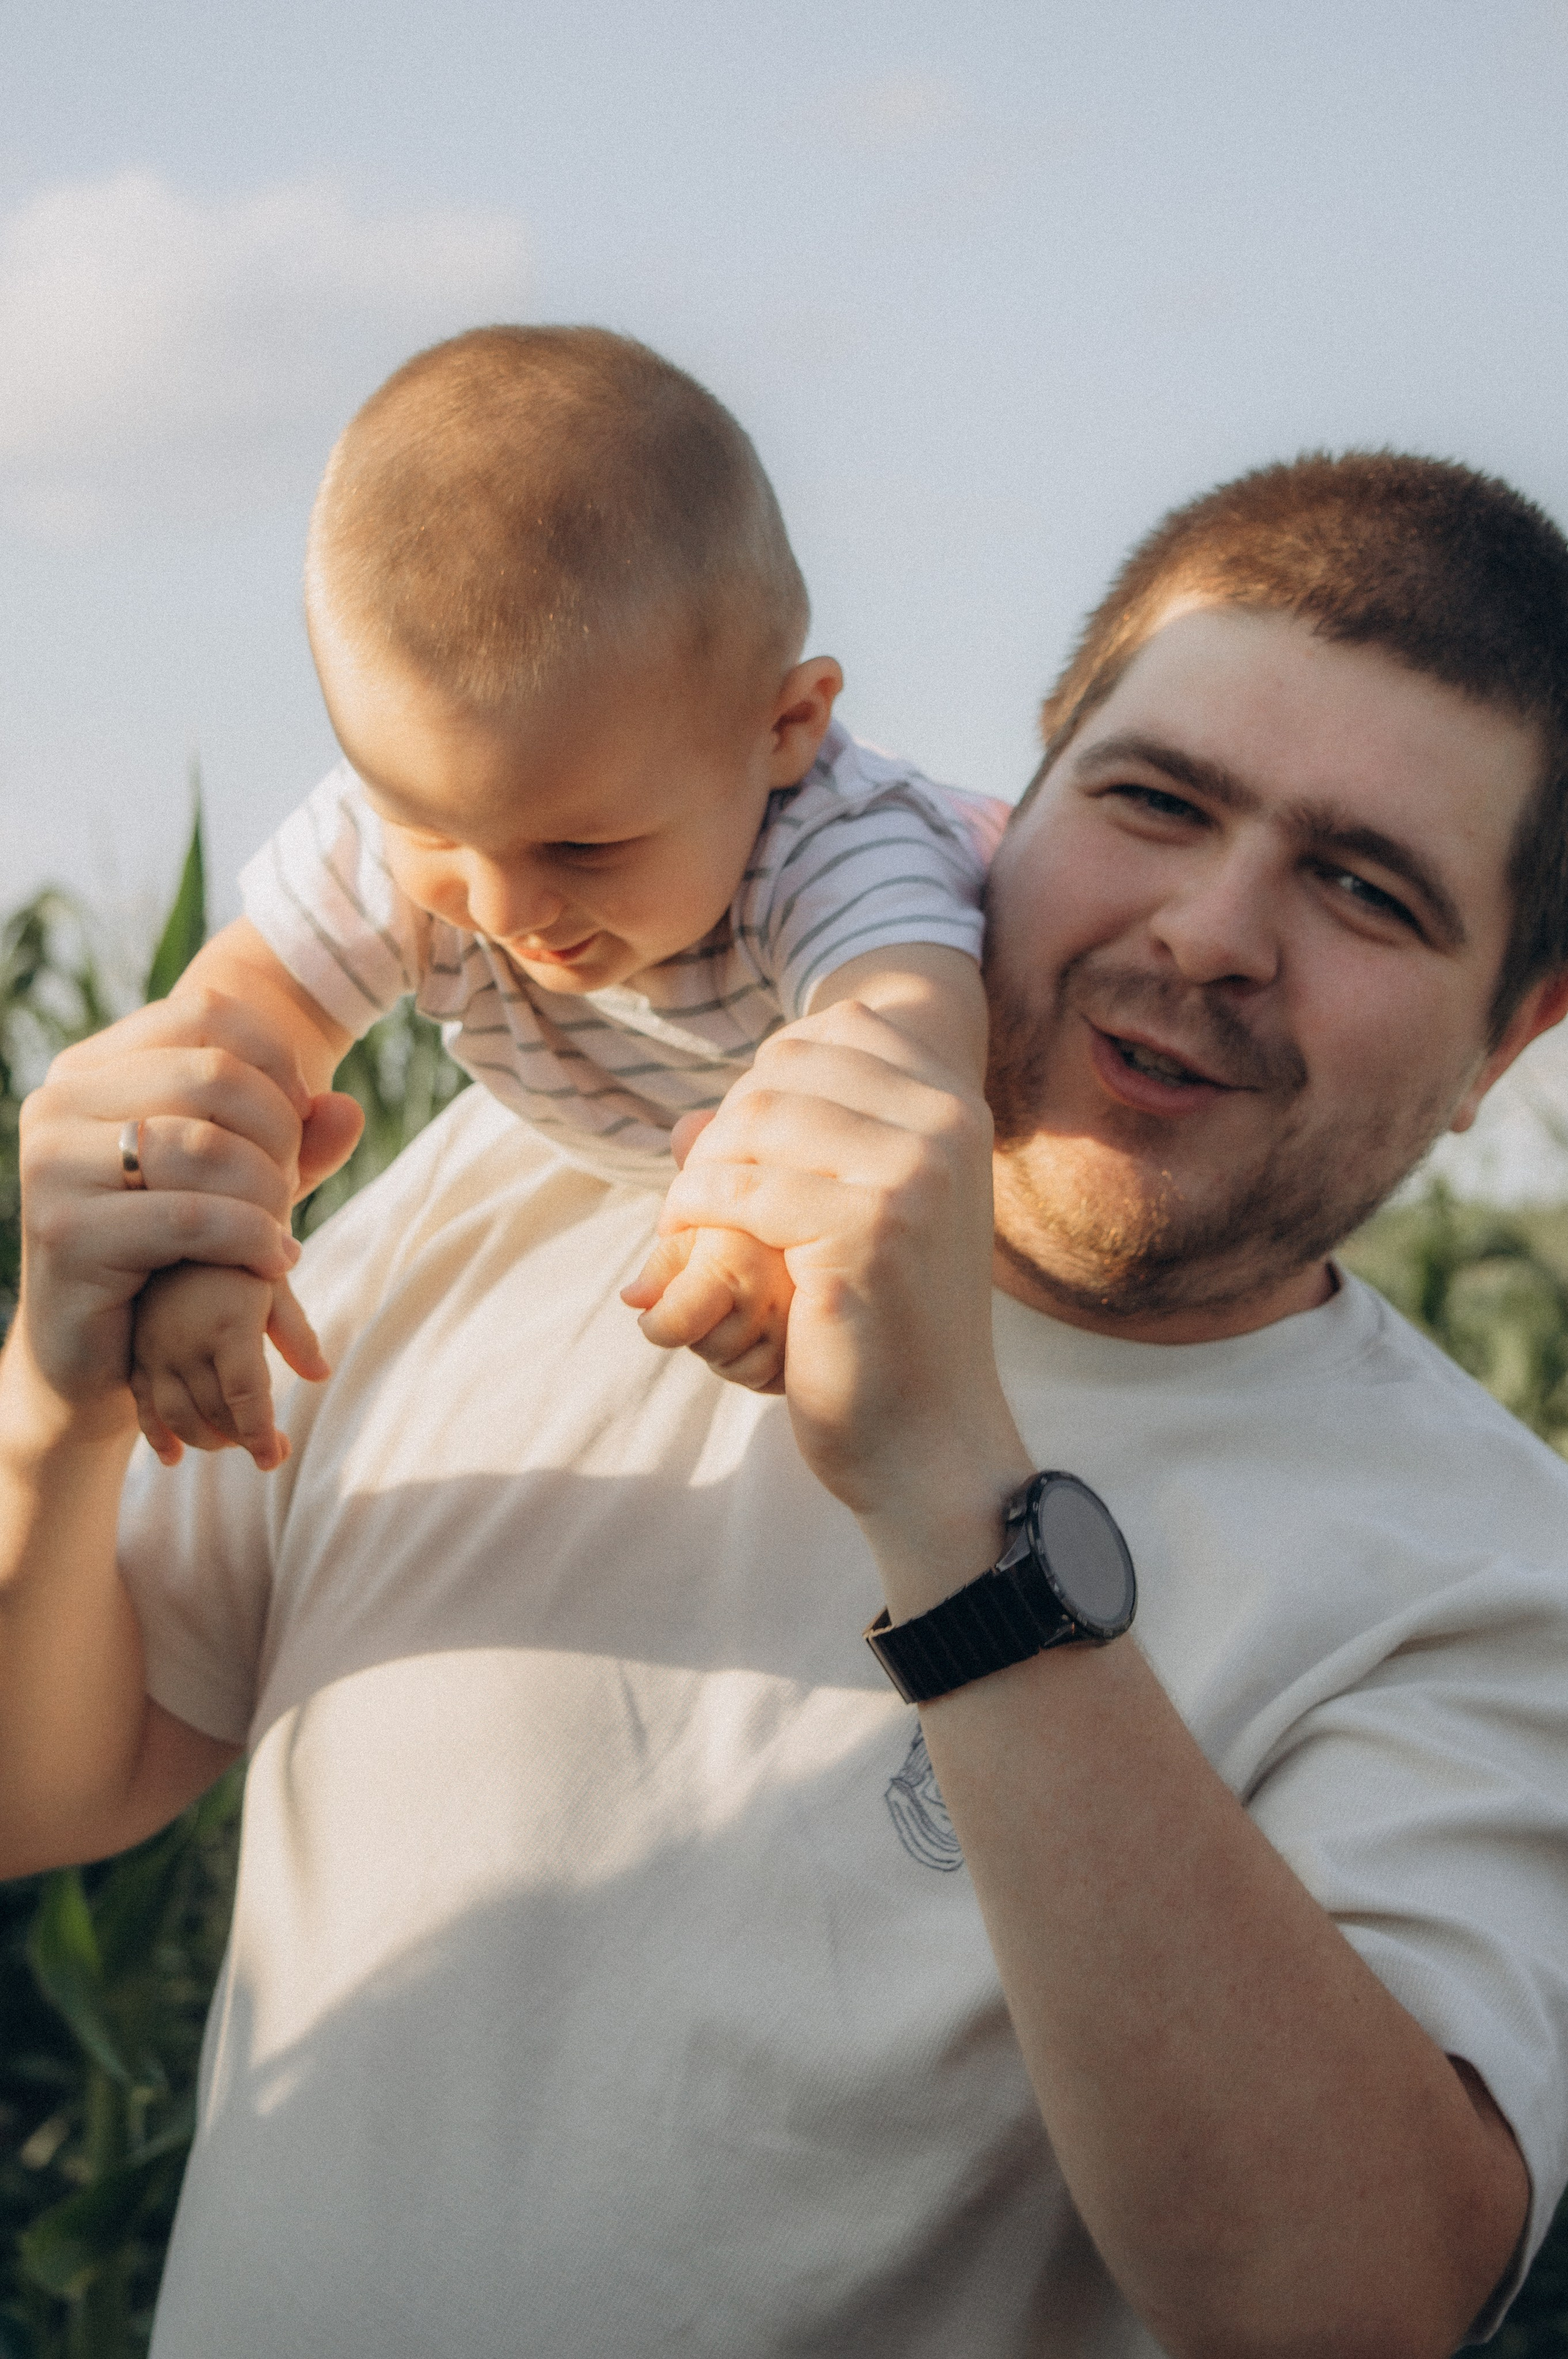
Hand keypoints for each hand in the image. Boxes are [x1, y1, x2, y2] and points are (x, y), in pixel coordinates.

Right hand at [14, 991, 352, 1424]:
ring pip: (208, 1146)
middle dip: (279, 1134)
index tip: (299, 1121)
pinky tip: (273, 1263)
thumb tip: (348, 1108)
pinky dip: (253, 1239)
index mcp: (92, 1069)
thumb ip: (297, 1140)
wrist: (96, 1360)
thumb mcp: (244, 1184)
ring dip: (270, 1192)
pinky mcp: (65, 1232)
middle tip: (289, 1189)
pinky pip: (194, 1217)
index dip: (277, 1062)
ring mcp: (52, 1163)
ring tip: (278, 1231)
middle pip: (215, 1074)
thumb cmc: (174, 1258)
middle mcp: (59, 1101)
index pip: (206, 1013)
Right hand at [131, 1264, 329, 1469]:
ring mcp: (155, 1350)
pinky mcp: (135, 1353)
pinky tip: (174, 1457)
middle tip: (274, 1453)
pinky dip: (157, 1435)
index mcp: (228, 1326)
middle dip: (244, 1440)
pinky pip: (142, 1404)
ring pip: (177, 1415)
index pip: (245, 1395)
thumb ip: (298, 1334)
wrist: (183, 1227)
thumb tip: (321, 1375)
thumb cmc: (242, 1260)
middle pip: (214, 1411)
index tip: (275, 1459)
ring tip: (234, 1443)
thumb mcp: (276, 1288)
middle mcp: (186, 1342)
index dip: (260, 1434)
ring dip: (207, 1441)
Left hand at [621, 1224, 793, 1392]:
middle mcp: (774, 1294)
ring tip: (737, 1313)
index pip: (677, 1324)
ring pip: (741, 1371)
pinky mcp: (821, 1346)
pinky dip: (759, 1366)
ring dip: (727, 1353)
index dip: (656, 1326)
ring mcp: (804, 1324)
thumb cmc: (740, 1225)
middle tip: (709, 1303)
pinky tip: (761, 1333)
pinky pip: (771, 1381)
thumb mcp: (696, 1231)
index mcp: (737, 1260)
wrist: (810, 1218)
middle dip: (698, 1334)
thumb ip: (661, 1265)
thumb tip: (631, 1299)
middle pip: (709, 1350)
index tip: (653, 1318)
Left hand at [653, 1000, 1028, 1594]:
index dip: (771, 1077)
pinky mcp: (867, 1231)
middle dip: (727, 1124)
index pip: (843, 1028)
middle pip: (786, 1067)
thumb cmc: (885, 1326)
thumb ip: (796, 1149)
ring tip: (692, 1220)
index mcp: (958, 1110)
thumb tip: (678, 1123)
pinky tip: (690, 1246)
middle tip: (708, 1190)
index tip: (748, 1146)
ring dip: (702, 1169)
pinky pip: (739, 1188)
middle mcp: (947, 1127)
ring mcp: (913, 1175)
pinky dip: (694, 1213)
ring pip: (755, 1118)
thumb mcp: (860, 1214)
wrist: (928, 1438)